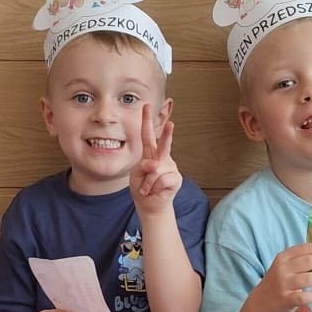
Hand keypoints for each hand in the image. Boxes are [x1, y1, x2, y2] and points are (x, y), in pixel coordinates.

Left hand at [129, 103, 180, 217]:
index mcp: (150, 153)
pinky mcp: (176, 178)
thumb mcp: (136, 175)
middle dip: (168, 134)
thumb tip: (155, 165)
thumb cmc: (142, 188)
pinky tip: (155, 191)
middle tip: (171, 123)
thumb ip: (143, 166)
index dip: (146, 120)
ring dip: (147, 183)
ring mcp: (170, 167)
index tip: (146, 105)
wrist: (149, 205)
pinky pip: (161, 180)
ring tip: (147, 188)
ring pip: (156, 170)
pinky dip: (153, 188)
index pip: (147, 134)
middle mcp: (162, 158)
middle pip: (163, 144)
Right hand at [255, 242, 311, 311]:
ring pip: (308, 278)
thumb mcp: (285, 267)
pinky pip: (304, 297)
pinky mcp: (286, 299)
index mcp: (283, 258)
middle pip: (308, 262)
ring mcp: (283, 284)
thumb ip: (300, 261)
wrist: (262, 302)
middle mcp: (282, 269)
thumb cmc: (279, 282)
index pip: (303, 248)